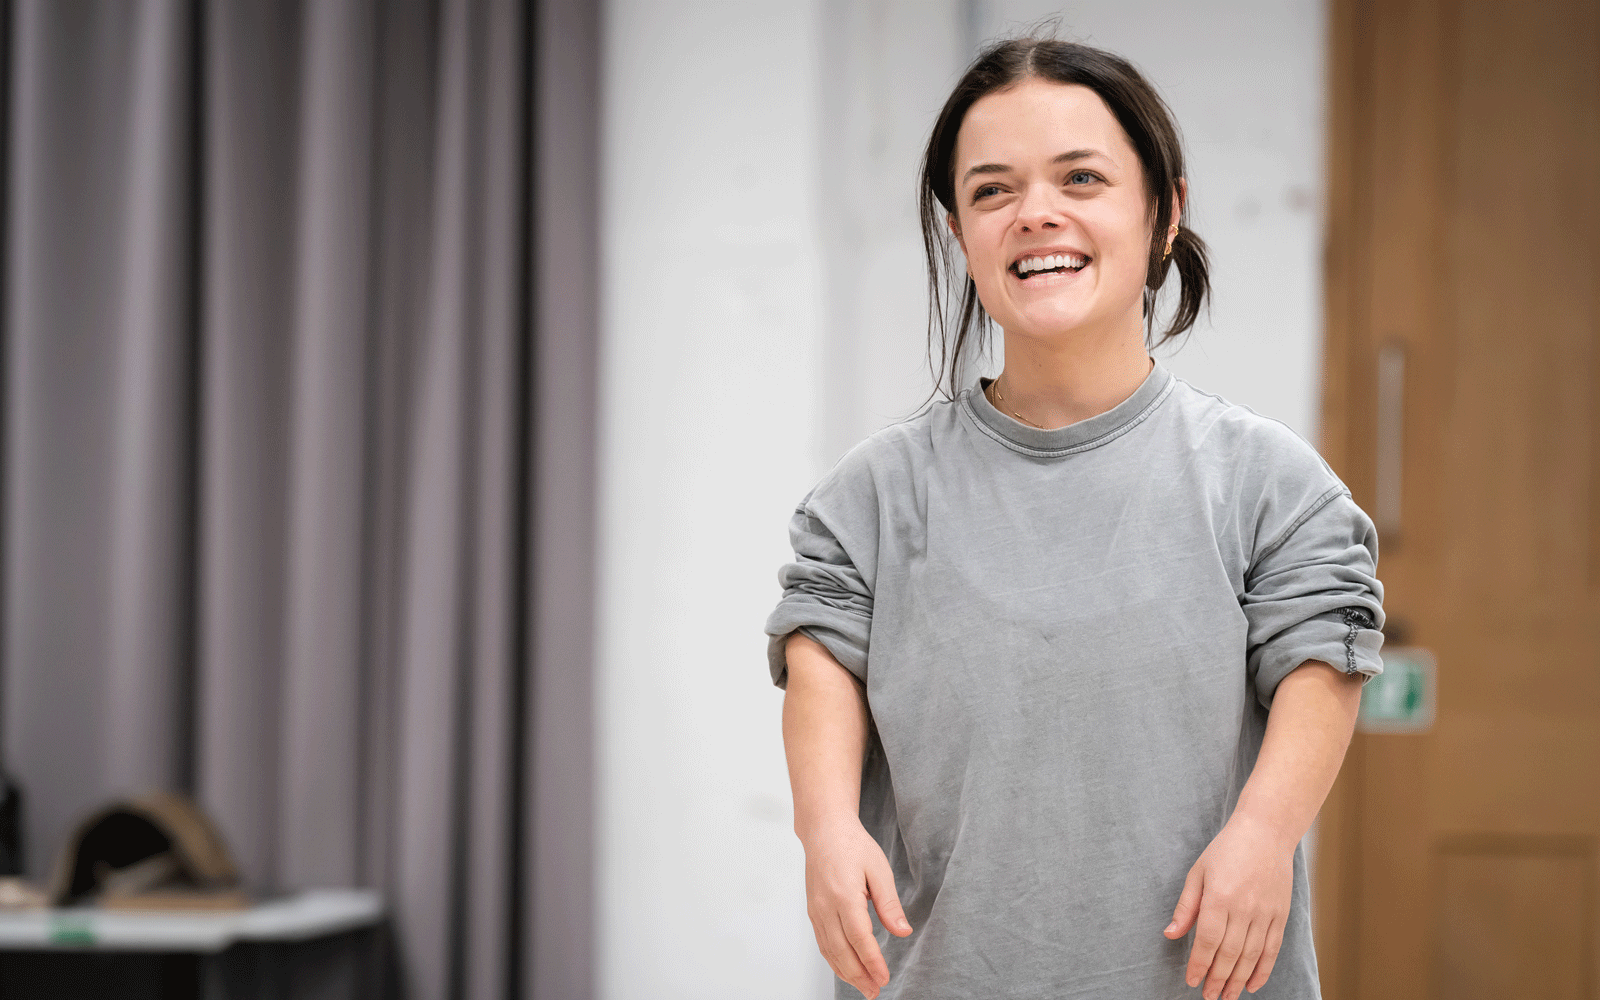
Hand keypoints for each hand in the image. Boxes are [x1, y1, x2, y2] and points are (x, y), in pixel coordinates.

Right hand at [801, 815, 912, 998]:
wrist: (824, 830)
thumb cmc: (853, 845)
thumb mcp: (879, 869)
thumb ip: (889, 903)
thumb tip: (902, 931)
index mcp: (843, 894)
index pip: (858, 937)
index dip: (872, 961)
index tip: (884, 977)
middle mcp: (825, 905)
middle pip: (841, 950)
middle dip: (859, 975)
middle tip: (875, 991)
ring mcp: (815, 910)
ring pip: (829, 950)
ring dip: (845, 973)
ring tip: (864, 987)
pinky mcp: (813, 911)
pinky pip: (822, 942)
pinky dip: (834, 960)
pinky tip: (846, 969)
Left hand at [1162, 816, 1293, 998]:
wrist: (1267, 832)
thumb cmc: (1226, 850)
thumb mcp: (1197, 872)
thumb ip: (1186, 906)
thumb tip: (1170, 934)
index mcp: (1219, 897)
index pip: (1207, 941)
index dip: (1199, 964)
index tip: (1191, 981)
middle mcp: (1244, 908)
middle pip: (1229, 954)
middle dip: (1217, 979)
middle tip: (1208, 996)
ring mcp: (1265, 913)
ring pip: (1251, 956)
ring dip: (1237, 980)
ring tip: (1226, 997)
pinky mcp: (1281, 915)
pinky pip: (1272, 950)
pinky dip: (1263, 970)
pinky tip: (1252, 985)